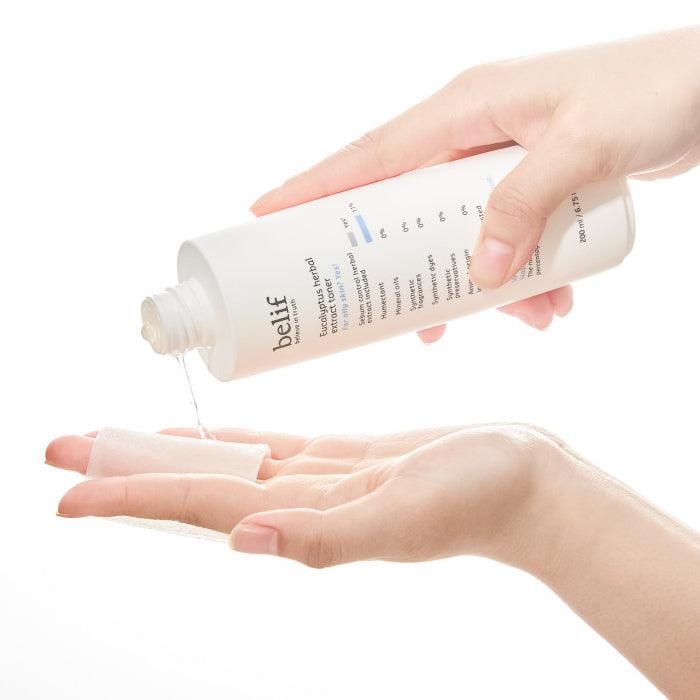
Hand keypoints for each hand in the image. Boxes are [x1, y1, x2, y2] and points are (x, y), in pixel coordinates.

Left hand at [48, 423, 699, 693]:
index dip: (132, 494)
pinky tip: (200, 435)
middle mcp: (297, 502)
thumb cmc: (478, 499)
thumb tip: (244, 541)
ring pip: (224, 462)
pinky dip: (226, 441)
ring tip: (114, 442)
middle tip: (60, 450)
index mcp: (302, 519)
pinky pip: (267, 447)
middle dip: (126, 468)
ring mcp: (317, 478)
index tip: (68, 488)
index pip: (198, 503)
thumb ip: (327, 538)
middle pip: (194, 483)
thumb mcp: (405, 516)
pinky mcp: (341, 456)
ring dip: (166, 451)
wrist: (524, 481)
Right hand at [250, 27, 699, 336]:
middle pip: (405, 207)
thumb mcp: (583, 147)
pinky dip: (521, 278)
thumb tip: (478, 273)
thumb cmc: (650, 92)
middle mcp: (472, 132)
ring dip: (481, 284)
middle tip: (395, 313)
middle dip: (402, 264)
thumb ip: (523, 205)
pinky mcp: (527, 183)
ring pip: (459, 234)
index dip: (315, 187)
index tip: (266, 214)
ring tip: (517, 318)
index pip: (371, 154)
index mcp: (466, 106)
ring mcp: (498, 159)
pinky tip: (551, 306)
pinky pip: (502, 238)